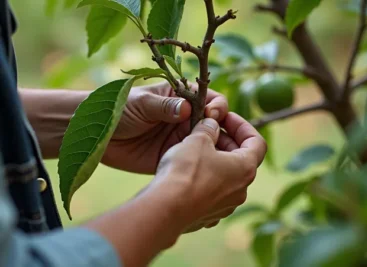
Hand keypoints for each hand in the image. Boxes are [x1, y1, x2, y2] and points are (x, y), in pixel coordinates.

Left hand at [101, 82, 227, 173]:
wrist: (99, 136)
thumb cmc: (119, 110)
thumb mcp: (141, 103)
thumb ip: (163, 106)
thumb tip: (185, 109)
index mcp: (181, 97)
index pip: (209, 99)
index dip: (216, 106)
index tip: (213, 115)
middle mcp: (187, 117)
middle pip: (214, 122)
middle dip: (224, 130)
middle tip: (226, 141)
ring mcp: (182, 138)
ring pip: (209, 142)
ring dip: (219, 149)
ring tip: (224, 157)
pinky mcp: (175, 156)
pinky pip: (194, 159)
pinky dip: (205, 163)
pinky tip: (210, 169)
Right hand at [149, 113, 266, 231]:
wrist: (165, 209)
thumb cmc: (185, 172)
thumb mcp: (198, 139)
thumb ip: (208, 128)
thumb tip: (211, 125)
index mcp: (245, 169)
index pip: (257, 142)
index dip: (242, 126)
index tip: (225, 118)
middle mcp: (240, 190)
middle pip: (240, 159)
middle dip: (225, 141)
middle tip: (206, 130)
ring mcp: (225, 206)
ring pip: (225, 177)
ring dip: (214, 161)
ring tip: (194, 150)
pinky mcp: (208, 216)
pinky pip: (211, 193)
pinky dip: (204, 180)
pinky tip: (187, 173)